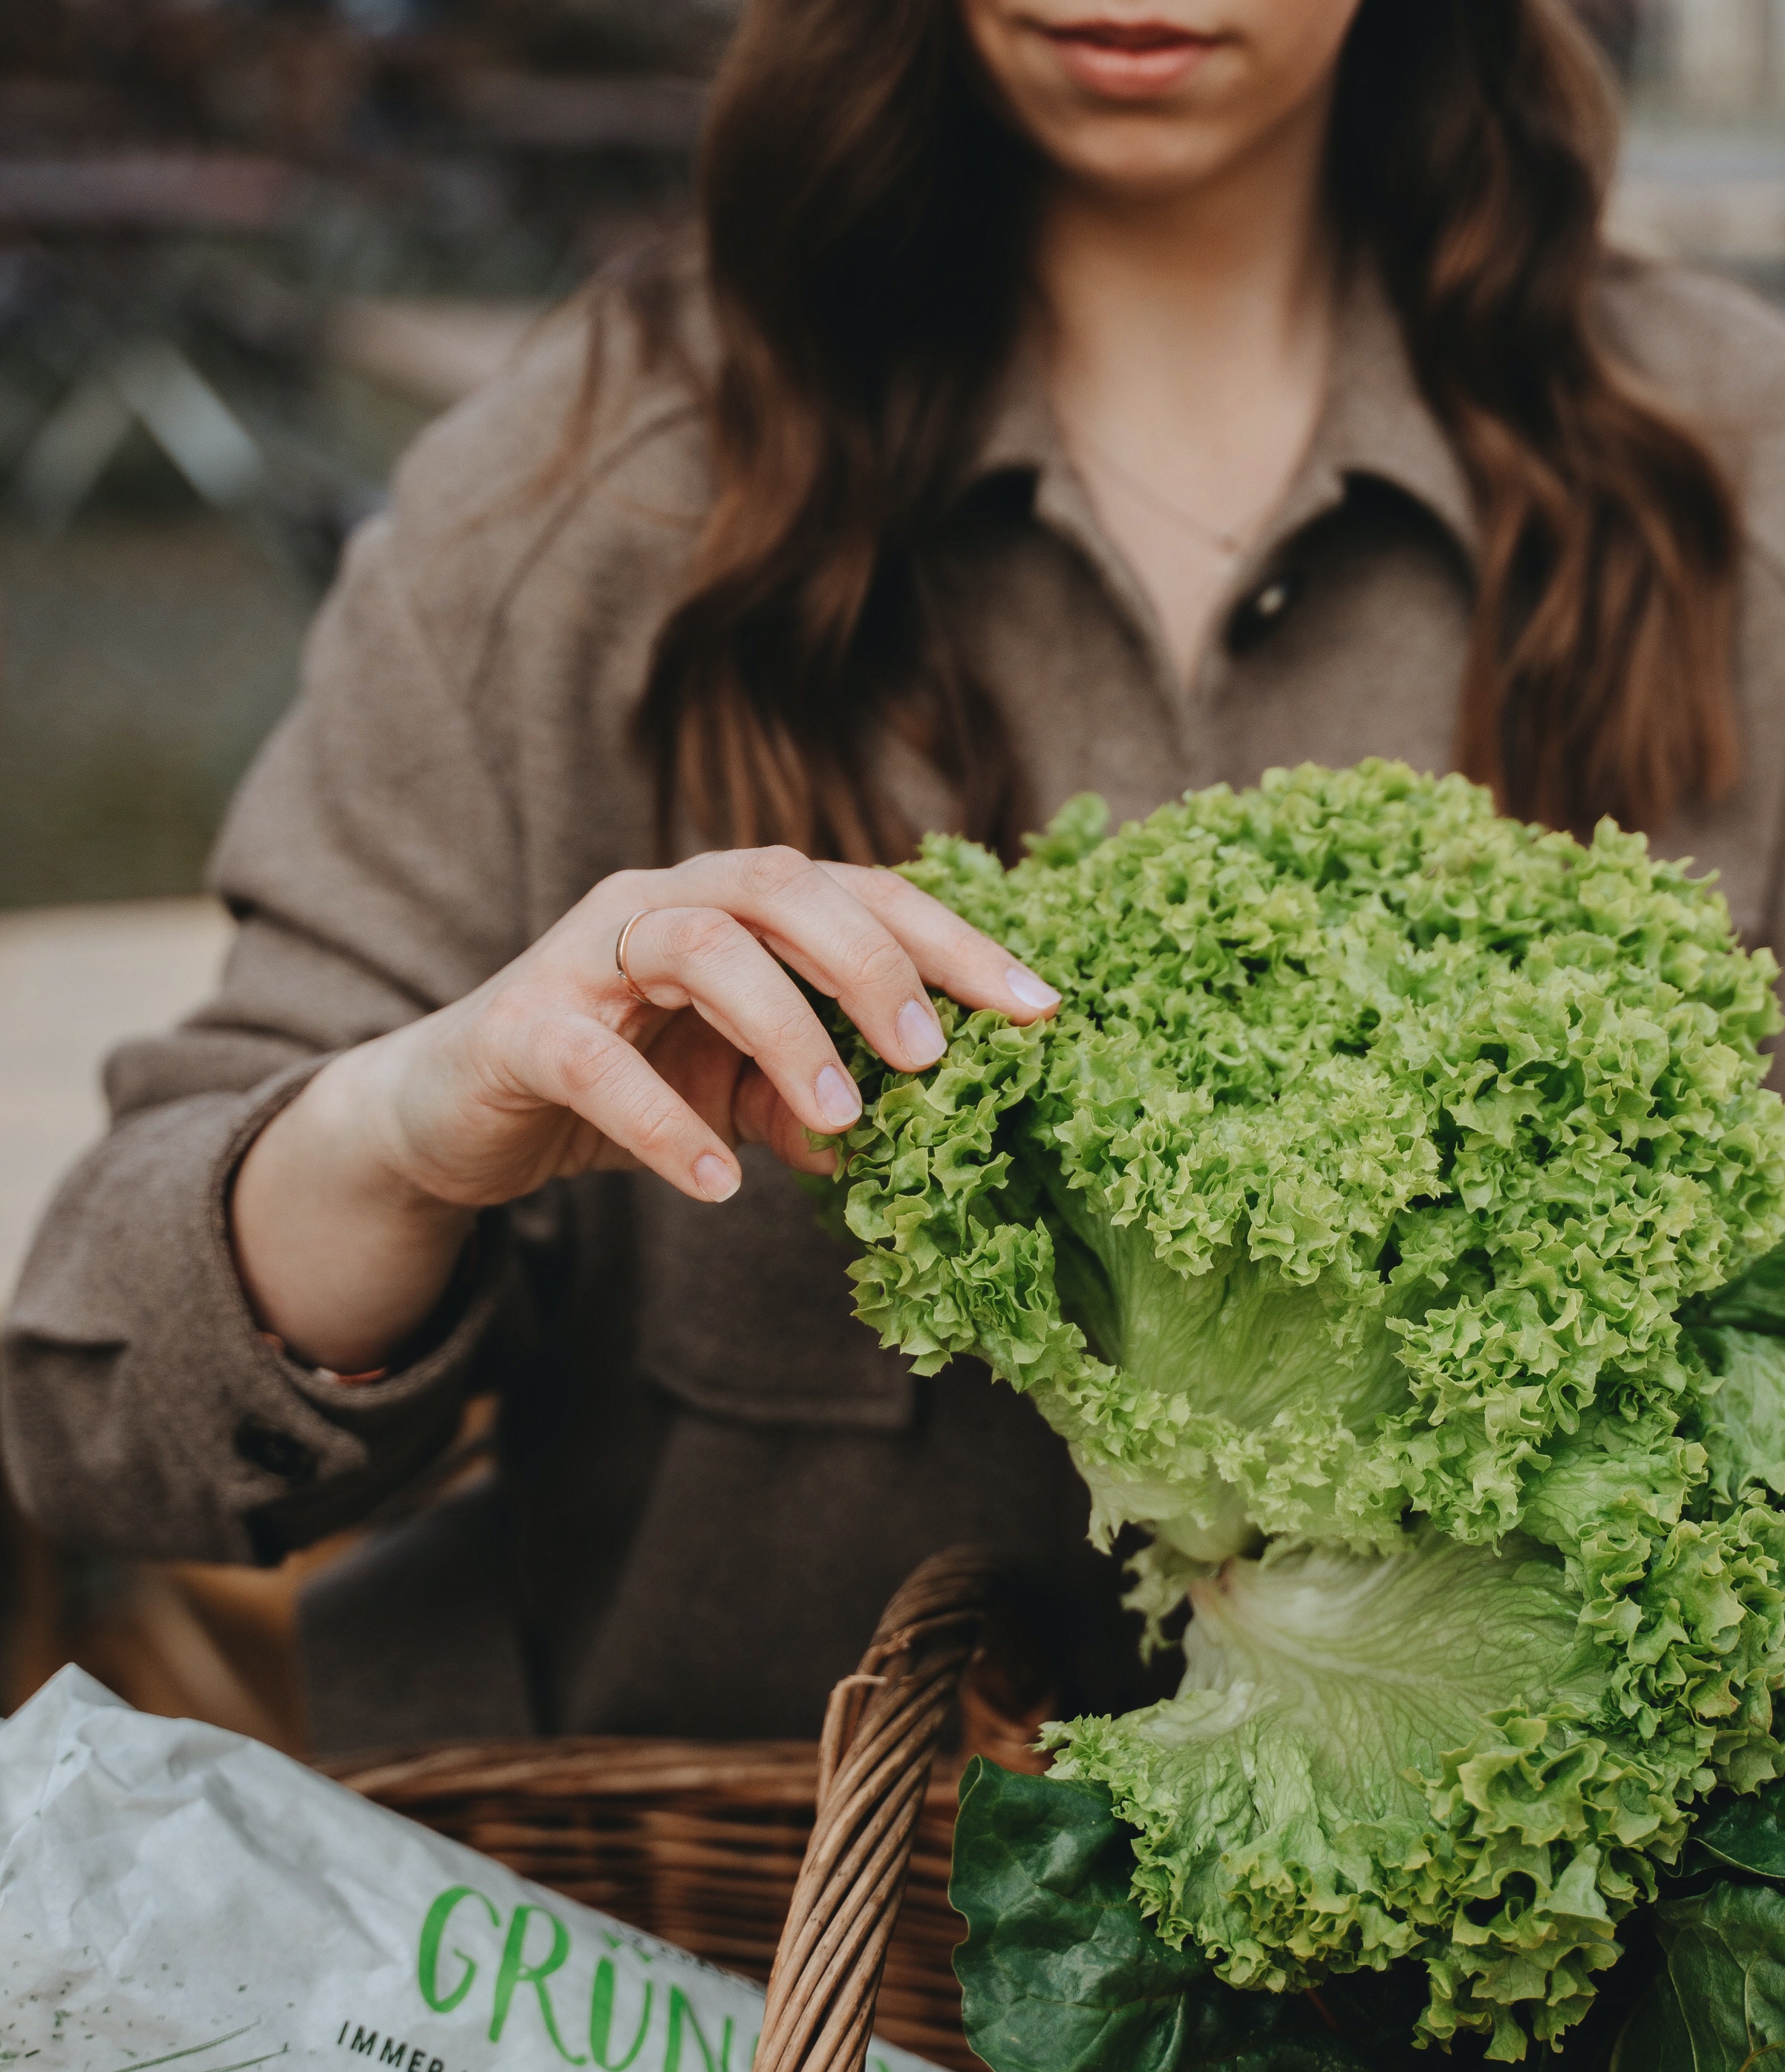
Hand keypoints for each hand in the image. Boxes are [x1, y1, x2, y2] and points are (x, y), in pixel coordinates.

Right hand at [231, 850, 1057, 1372]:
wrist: (456, 1113)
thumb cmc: (620, 1081)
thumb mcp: (739, 1095)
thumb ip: (817, 1102)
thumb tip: (914, 1145)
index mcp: (738, 904)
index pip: (866, 894)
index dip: (958, 945)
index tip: (1042, 1010)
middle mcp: (667, 903)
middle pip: (786, 888)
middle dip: (873, 963)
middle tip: (930, 1058)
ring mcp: (589, 956)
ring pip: (699, 948)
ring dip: (783, 1028)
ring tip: (836, 1120)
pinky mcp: (523, 1026)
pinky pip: (597, 1062)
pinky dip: (665, 1125)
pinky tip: (719, 1183)